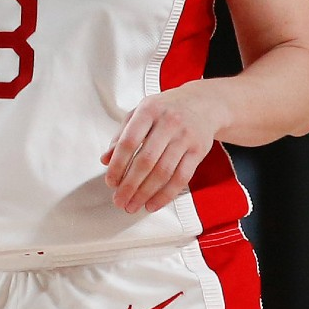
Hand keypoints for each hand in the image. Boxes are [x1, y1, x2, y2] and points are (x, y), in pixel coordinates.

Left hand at [102, 81, 226, 213]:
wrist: (202, 103)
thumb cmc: (165, 109)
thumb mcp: (139, 113)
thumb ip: (121, 135)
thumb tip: (105, 160)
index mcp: (149, 111)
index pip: (129, 142)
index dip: (118, 165)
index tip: (110, 182)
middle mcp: (168, 123)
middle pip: (146, 161)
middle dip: (130, 185)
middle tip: (120, 200)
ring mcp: (185, 137)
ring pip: (164, 172)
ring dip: (146, 193)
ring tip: (133, 205)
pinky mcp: (199, 151)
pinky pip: (181, 178)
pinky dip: (166, 194)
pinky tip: (154, 204)